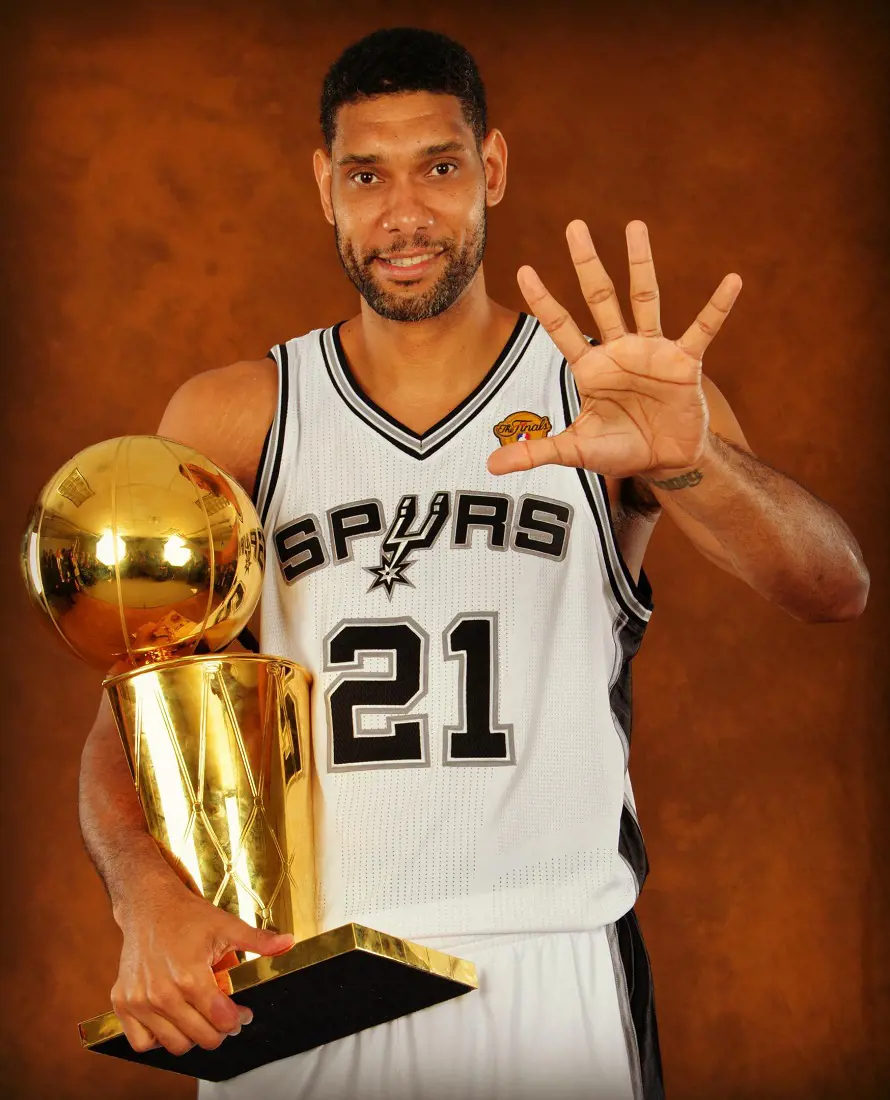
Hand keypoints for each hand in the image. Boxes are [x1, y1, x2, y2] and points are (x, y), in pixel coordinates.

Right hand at [112, 877, 294, 1055]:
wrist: (149, 905)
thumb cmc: (188, 916)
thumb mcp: (227, 925)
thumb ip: (258, 940)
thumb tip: (288, 942)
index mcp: (190, 976)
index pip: (222, 1019)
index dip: (238, 1019)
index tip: (242, 1013)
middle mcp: (162, 994)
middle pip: (201, 1037)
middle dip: (220, 1029)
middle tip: (224, 1016)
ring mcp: (140, 1001)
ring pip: (174, 1045)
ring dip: (191, 1036)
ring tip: (199, 1016)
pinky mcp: (123, 1004)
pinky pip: (142, 1043)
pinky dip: (158, 1039)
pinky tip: (171, 1019)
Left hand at [487, 220, 741, 477]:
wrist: (665, 460)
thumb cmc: (620, 449)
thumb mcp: (576, 450)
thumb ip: (536, 452)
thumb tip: (490, 465)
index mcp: (590, 366)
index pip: (561, 326)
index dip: (543, 300)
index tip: (523, 269)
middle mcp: (618, 349)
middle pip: (600, 297)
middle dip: (586, 264)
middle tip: (575, 226)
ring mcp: (652, 351)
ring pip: (644, 298)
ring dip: (640, 263)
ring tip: (635, 226)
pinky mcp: (685, 362)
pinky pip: (702, 328)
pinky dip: (717, 307)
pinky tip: (732, 281)